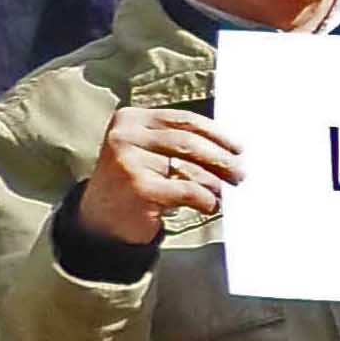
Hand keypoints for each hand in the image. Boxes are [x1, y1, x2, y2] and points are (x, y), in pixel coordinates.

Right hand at [80, 106, 240, 246]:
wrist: (99, 221)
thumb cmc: (133, 183)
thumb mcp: (148, 153)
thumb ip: (177, 143)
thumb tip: (230, 148)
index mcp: (131, 119)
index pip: (183, 120)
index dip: (216, 133)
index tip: (238, 146)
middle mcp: (126, 135)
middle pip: (189, 142)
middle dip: (221, 158)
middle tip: (240, 172)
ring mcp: (129, 160)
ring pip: (190, 166)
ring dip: (215, 181)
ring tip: (226, 191)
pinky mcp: (138, 187)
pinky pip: (187, 190)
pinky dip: (206, 199)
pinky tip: (211, 205)